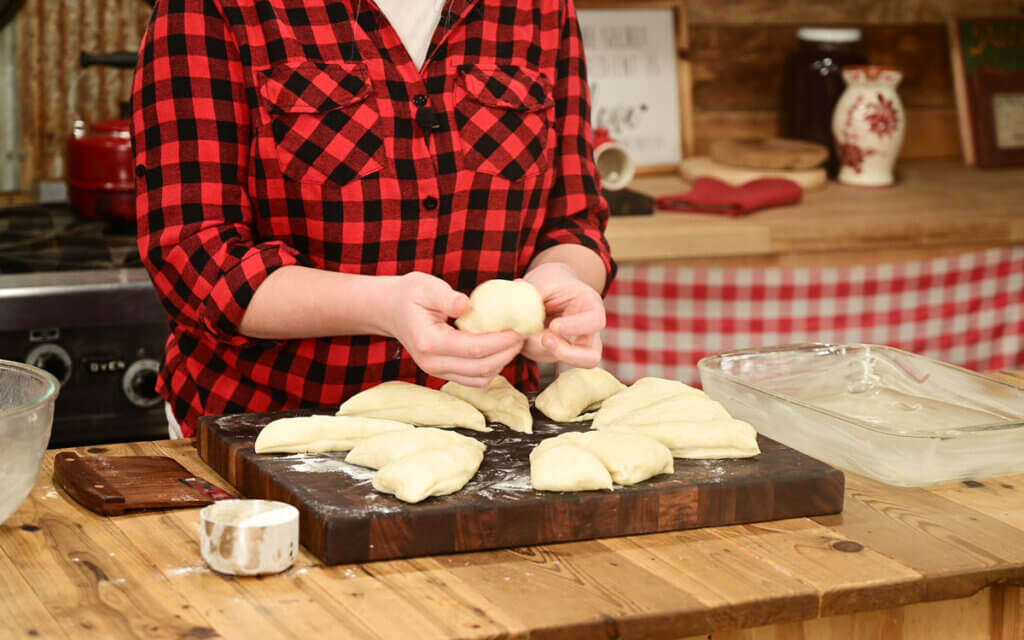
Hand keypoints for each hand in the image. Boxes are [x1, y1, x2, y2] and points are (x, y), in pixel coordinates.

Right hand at [383, 272, 524, 386]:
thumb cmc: (409, 294)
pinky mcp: (443, 373)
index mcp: (429, 342)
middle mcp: (432, 363)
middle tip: (523, 336)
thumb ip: (446, 296)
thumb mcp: (424, 286)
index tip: (519, 329)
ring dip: (501, 363)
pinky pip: (473, 379)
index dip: (501, 341)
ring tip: (514, 342)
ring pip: (479, 379)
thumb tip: (467, 305)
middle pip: (480, 368)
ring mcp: (436, 371)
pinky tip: (500, 350)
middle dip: (507, 354)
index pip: (473, 349)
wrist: (389, 310)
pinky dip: (491, 368)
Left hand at [521, 262, 605, 367]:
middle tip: (544, 340)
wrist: (550, 289)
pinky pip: (543, 357)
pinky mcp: (556, 354)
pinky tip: (520, 335)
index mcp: (592, 308)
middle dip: (565, 353)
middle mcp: (588, 333)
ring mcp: (574, 348)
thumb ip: (534, 295)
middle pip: (590, 357)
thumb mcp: (545, 280)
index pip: (594, 323)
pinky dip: (529, 349)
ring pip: (566, 362)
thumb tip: (516, 309)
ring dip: (541, 351)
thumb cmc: (552, 281)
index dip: (575, 327)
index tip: (554, 325)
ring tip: (524, 333)